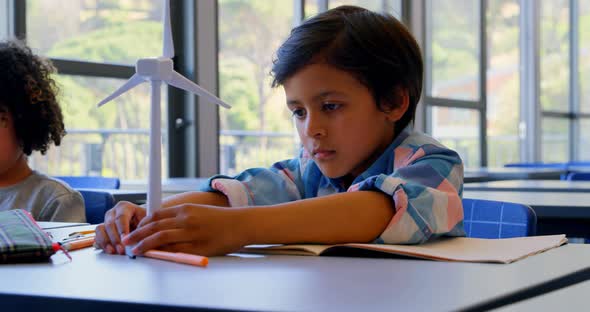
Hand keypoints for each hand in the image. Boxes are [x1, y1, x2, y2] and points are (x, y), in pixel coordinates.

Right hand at [95, 201, 146, 254]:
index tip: (125, 239)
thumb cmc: (145, 221)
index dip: (122, 229)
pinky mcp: (102, 231)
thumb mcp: (147, 221)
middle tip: (121, 250)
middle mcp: (113, 213)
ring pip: (100, 230)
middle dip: (115, 239)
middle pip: (110, 225)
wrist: (140, 224)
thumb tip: (139, 238)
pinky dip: (102, 244)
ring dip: (106, 242)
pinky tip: (108, 250)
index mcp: (124, 207)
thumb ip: (143, 228)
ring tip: (113, 251)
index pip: (121, 217)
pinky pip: (97, 236)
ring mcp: (106, 221)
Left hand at [122, 204, 247, 256]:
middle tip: (125, 240)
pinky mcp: (198, 247)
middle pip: (154, 227)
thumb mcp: (199, 212)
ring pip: (161, 239)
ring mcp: (192, 233)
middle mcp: (186, 219)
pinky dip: (162, 253)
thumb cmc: (221, 219)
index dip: (142, 224)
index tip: (133, 229)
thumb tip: (163, 226)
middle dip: (137, 234)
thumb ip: (181, 218)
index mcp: (186, 208)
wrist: (241, 223)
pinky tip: (154, 255)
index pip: (157, 215)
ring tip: (135, 250)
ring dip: (144, 245)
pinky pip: (175, 250)